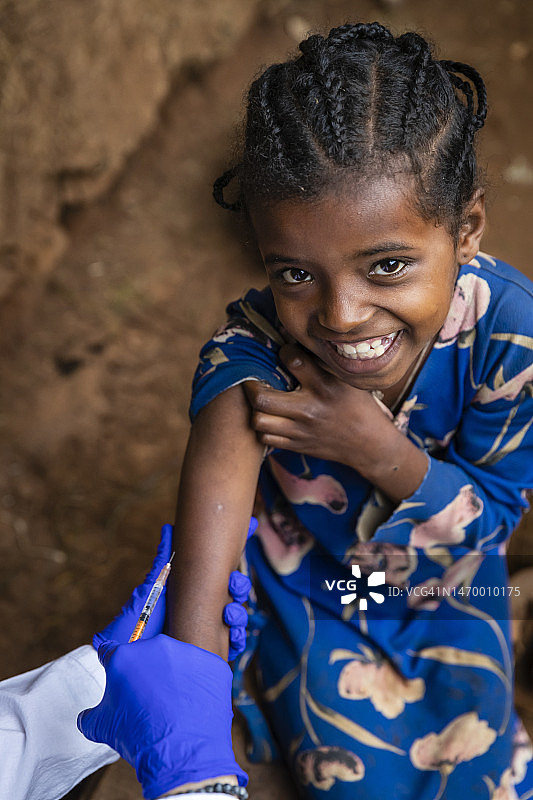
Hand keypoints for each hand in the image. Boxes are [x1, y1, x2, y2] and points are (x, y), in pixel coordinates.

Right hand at [78, 634, 246, 799]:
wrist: (181, 753)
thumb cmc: (138, 737)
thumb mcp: (101, 727)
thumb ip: (90, 714)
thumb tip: (85, 716)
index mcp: (124, 656)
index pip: (111, 651)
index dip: (112, 664)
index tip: (119, 675)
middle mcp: (156, 646)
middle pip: (147, 655)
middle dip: (146, 673)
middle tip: (149, 699)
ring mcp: (187, 653)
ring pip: (177, 661)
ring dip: (174, 677)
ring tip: (174, 705)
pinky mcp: (212, 664)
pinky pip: (202, 671)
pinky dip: (199, 684)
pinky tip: (194, 705)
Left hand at [95, 520, 255, 656]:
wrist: (127, 662)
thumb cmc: (134, 625)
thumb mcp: (151, 590)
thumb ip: (163, 563)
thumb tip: (169, 528)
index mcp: (191, 592)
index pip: (218, 571)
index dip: (234, 552)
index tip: (251, 527)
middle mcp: (202, 610)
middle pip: (233, 592)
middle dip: (239, 586)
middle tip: (234, 584)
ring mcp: (206, 632)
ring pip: (236, 617)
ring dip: (238, 613)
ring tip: (228, 615)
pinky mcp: (208, 654)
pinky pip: (232, 644)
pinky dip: (236, 638)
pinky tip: (232, 637)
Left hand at [246, 344, 427, 502]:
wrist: (369, 444)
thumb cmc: (358, 406)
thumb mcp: (347, 380)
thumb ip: (321, 365)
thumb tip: (295, 344)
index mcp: (325, 387)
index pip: (292, 360)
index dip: (283, 352)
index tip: (283, 352)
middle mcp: (309, 409)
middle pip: (262, 398)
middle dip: (251, 385)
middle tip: (253, 378)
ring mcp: (301, 431)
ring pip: (258, 421)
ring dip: (255, 409)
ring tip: (260, 400)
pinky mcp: (297, 446)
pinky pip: (266, 438)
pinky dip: (263, 428)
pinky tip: (270, 418)